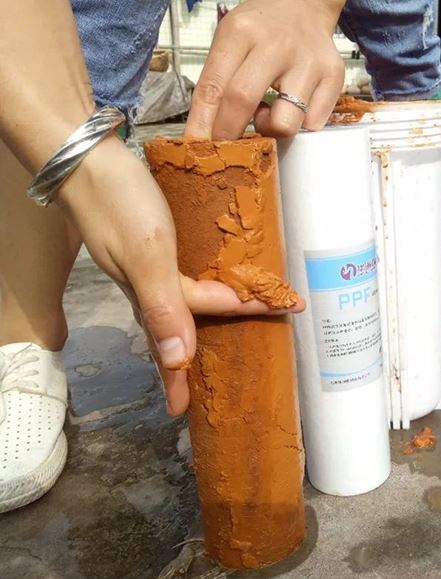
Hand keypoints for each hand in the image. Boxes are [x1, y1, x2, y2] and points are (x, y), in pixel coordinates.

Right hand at [57, 136, 301, 415]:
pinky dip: (192, 288)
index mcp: (147, 297)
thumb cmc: (117, 202)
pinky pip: (176, 275)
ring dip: (193, 325)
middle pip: (170, 332)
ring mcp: (145, 262)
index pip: (172, 347)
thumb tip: (180, 360)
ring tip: (206, 341)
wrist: (85, 154)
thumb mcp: (147, 255)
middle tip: (197, 386)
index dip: (182, 378)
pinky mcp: (148, 239)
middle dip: (182, 363)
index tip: (186, 412)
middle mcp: (145, 285)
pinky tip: (199, 282)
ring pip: (175, 304)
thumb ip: (165, 306)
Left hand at [185, 0, 345, 139]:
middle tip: (227, 145)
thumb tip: (205, 133)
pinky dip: (298, 124)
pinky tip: (291, 106)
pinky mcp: (334, 77)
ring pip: (285, 123)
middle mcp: (276, 45)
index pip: (214, 86)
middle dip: (229, 134)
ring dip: (270, 130)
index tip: (197, 149)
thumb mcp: (230, 41)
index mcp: (241, 32)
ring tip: (268, 114)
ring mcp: (309, 62)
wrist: (304, 6)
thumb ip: (217, 82)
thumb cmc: (262, 30)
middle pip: (243, 102)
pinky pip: (313, 124)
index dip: (203, 124)